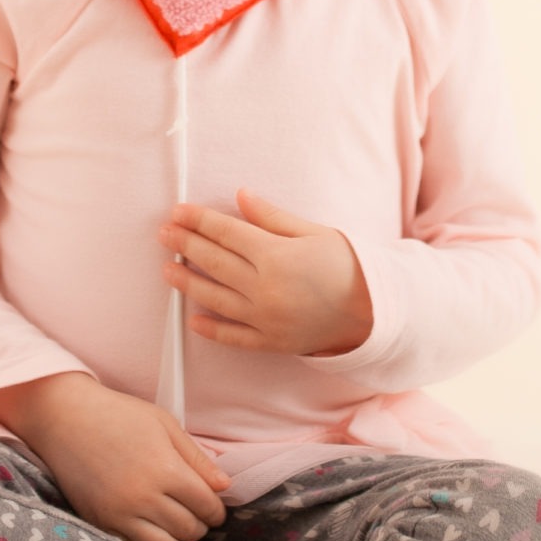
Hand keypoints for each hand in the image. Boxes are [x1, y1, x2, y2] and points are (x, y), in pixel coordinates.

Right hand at [0, 372, 231, 540]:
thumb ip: (196, 458)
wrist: (64, 419)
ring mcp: (120, 515)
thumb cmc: (118, 414)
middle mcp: (144, 498)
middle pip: (189, 529)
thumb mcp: (164, 424)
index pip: (206, 505)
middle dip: (202, 528)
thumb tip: (224, 487)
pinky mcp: (101, 523)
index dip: (216, 511)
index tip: (216, 510)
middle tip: (203, 522)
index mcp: (165, 470)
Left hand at [157, 189, 375, 358]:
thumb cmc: (347, 265)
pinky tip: (192, 319)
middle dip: (185, 244)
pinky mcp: (271, 343)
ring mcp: (266, 319)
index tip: (179, 211)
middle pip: (214, 262)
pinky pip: (233, 337)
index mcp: (276, 256)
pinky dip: (211, 329)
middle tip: (163, 233)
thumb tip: (240, 197)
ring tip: (167, 269)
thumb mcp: (313, 232)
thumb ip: (272, 218)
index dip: (199, 220)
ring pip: (215, 298)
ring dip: (187, 282)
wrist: (376, 312)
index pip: (226, 233)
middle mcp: (265, 288)